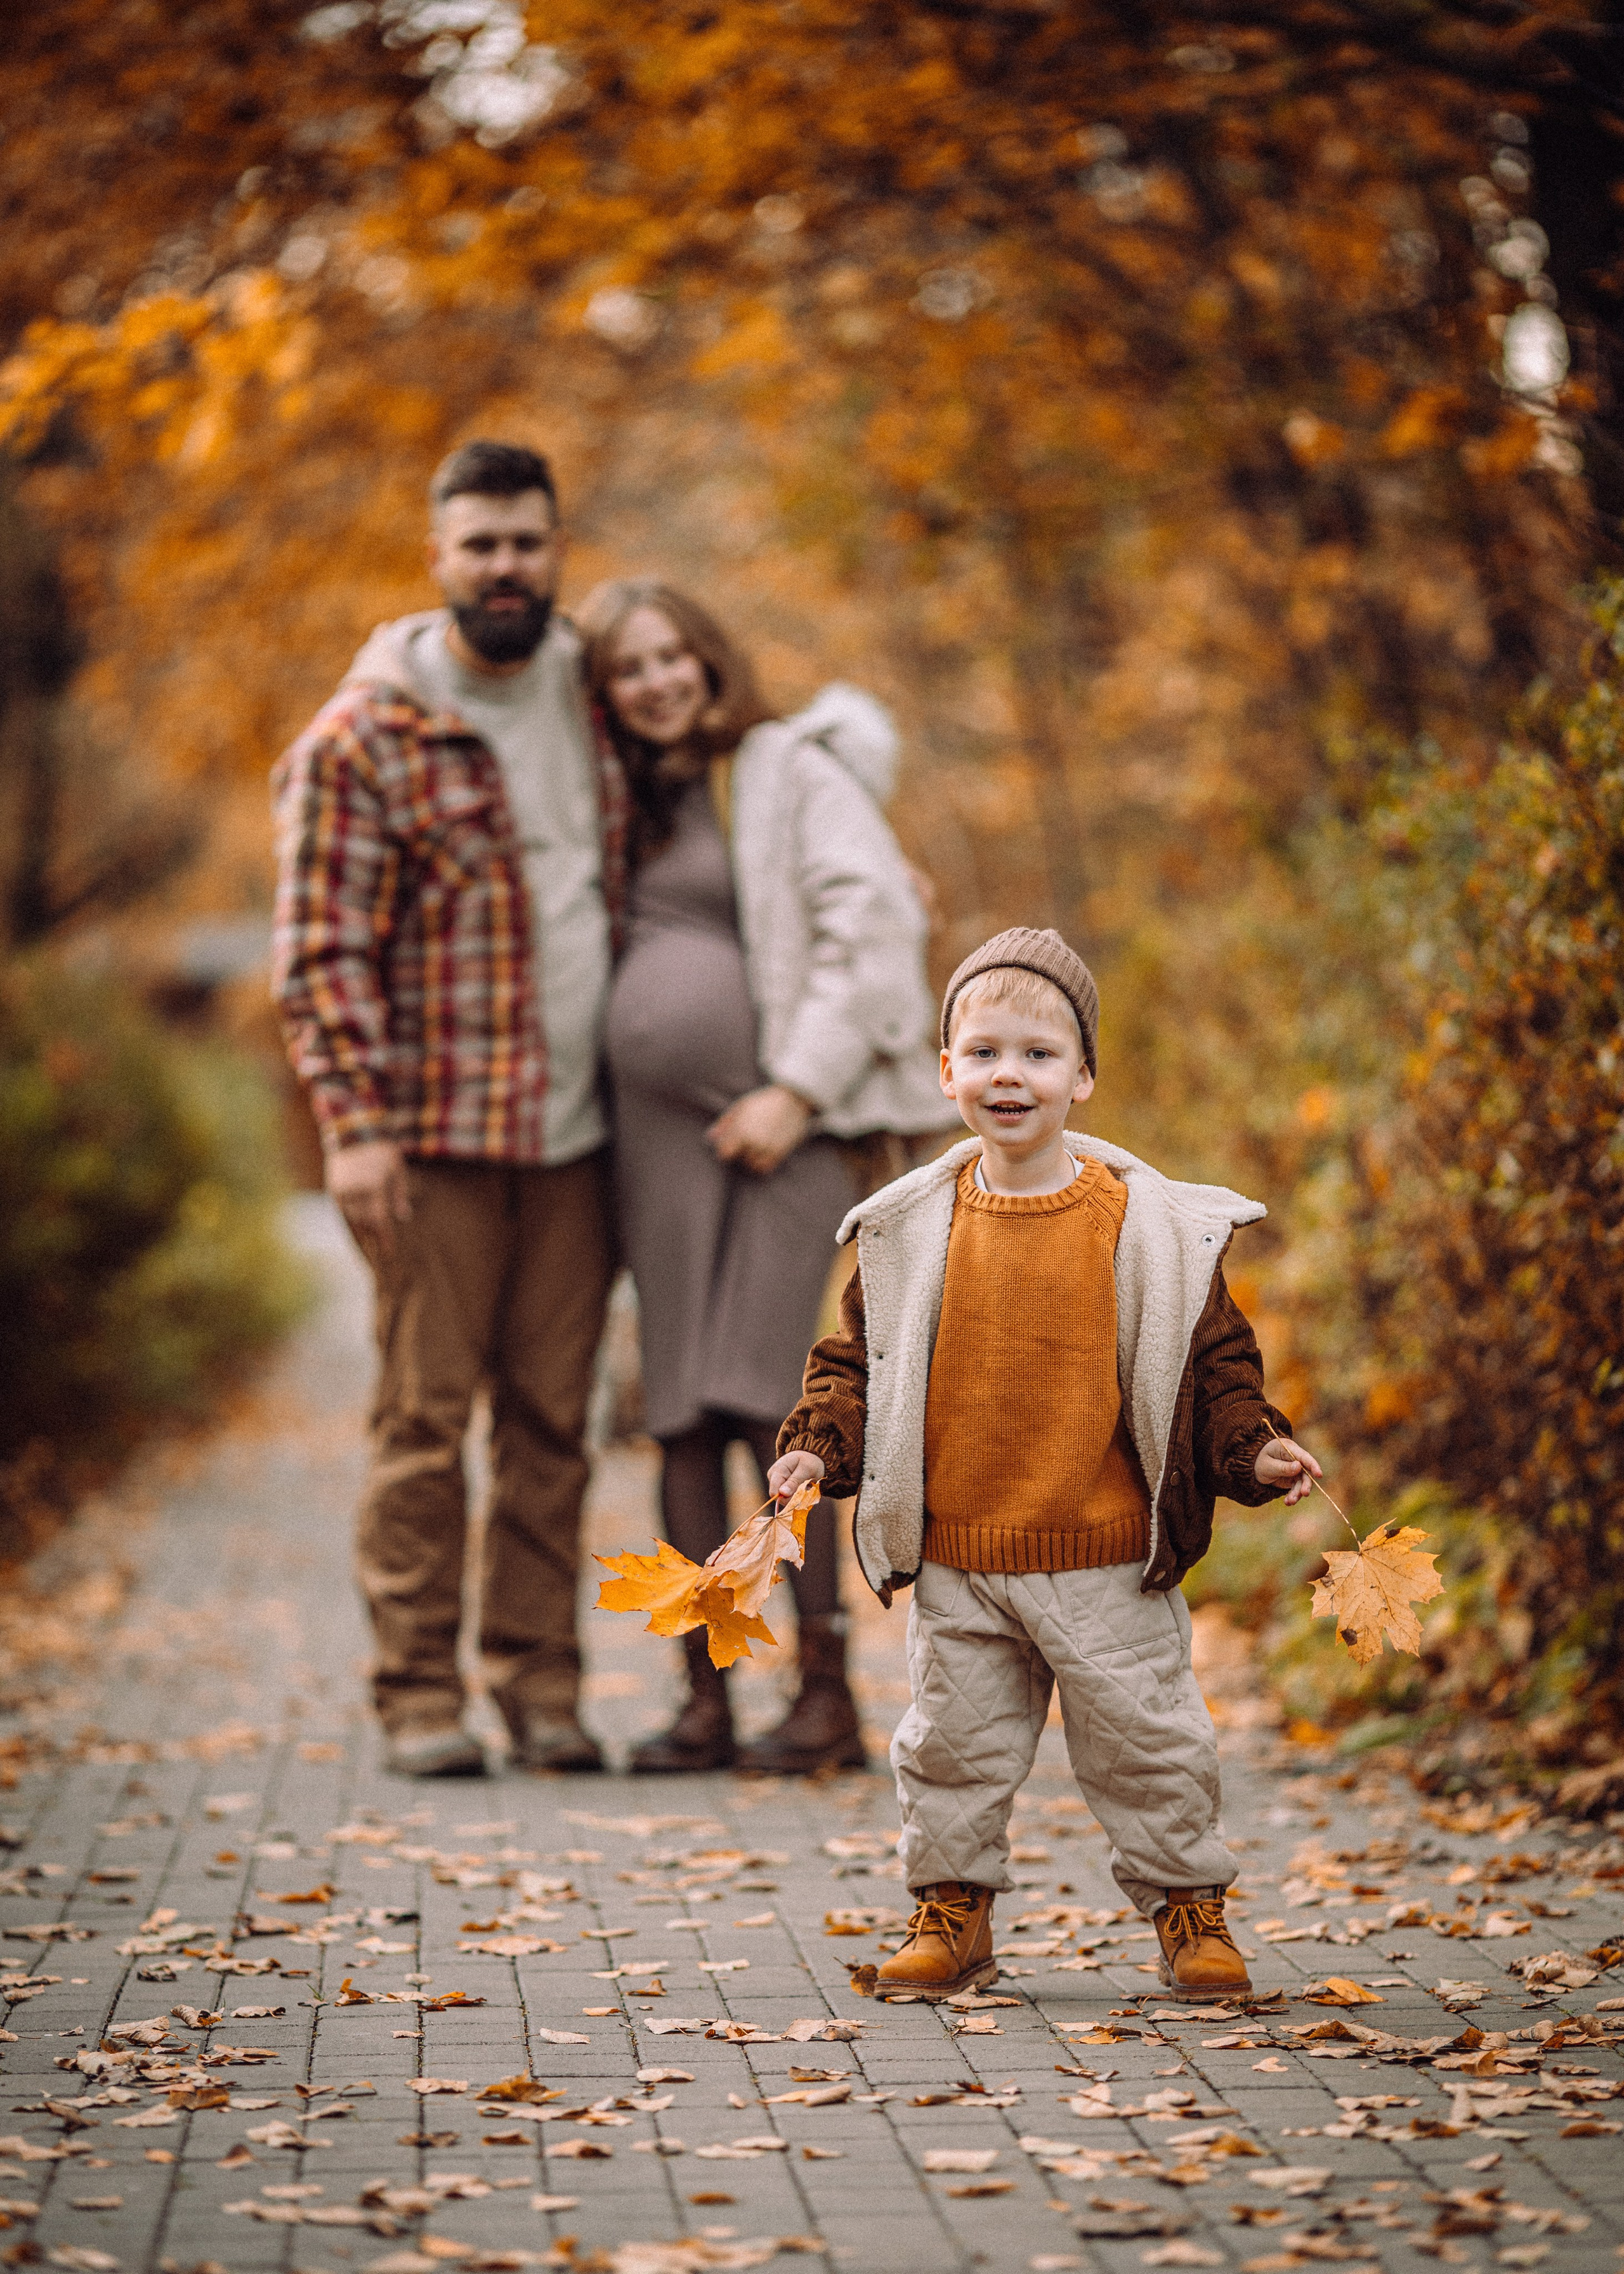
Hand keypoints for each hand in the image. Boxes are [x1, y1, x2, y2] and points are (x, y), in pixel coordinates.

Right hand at [327, 1139, 409, 1258]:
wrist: (354, 1134)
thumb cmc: (381, 1151)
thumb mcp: (397, 1169)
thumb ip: (400, 1194)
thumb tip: (403, 1217)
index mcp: (374, 1186)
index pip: (380, 1219)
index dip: (385, 1237)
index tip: (389, 1251)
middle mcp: (357, 1191)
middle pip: (366, 1222)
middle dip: (375, 1234)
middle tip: (382, 1246)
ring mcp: (343, 1191)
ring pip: (353, 1219)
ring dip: (363, 1229)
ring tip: (371, 1239)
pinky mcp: (333, 1190)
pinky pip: (343, 1212)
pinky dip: (351, 1220)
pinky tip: (357, 1228)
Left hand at [707, 1084, 812, 1175]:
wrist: (792, 1100)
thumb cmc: (763, 1101)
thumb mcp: (741, 1107)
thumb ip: (724, 1123)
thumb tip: (710, 1137)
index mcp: (741, 1130)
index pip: (724, 1153)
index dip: (724, 1150)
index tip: (728, 1145)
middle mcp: (754, 1142)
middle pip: (739, 1159)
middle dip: (740, 1152)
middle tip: (745, 1141)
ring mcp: (768, 1149)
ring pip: (752, 1165)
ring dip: (751, 1158)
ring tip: (755, 1145)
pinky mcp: (780, 1153)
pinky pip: (765, 1167)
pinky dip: (762, 1163)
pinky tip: (763, 1151)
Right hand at [768, 1449, 825, 1503]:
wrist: (810, 1456)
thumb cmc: (809, 1460)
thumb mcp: (806, 1469)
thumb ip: (794, 1481)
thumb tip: (782, 1493)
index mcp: (777, 1471)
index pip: (774, 1492)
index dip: (787, 1497)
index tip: (802, 1492)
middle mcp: (773, 1478)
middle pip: (780, 1498)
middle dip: (795, 1496)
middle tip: (807, 1487)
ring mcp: (777, 1484)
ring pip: (785, 1500)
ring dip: (798, 1496)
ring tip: (806, 1486)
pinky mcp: (782, 1489)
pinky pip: (789, 1498)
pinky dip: (798, 1495)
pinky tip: (804, 1488)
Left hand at [1254, 1435, 1322, 1506]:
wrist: (1250, 1467)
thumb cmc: (1258, 1461)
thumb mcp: (1267, 1465)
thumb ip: (1283, 1467)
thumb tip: (1299, 1466)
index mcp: (1288, 1448)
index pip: (1304, 1456)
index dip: (1313, 1465)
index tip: (1319, 1475)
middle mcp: (1295, 1458)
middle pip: (1306, 1471)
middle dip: (1306, 1484)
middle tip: (1304, 1493)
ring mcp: (1294, 1469)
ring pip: (1302, 1482)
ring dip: (1297, 1493)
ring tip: (1290, 1501)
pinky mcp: (1292, 1478)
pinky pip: (1296, 1488)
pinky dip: (1293, 1495)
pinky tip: (1287, 1502)